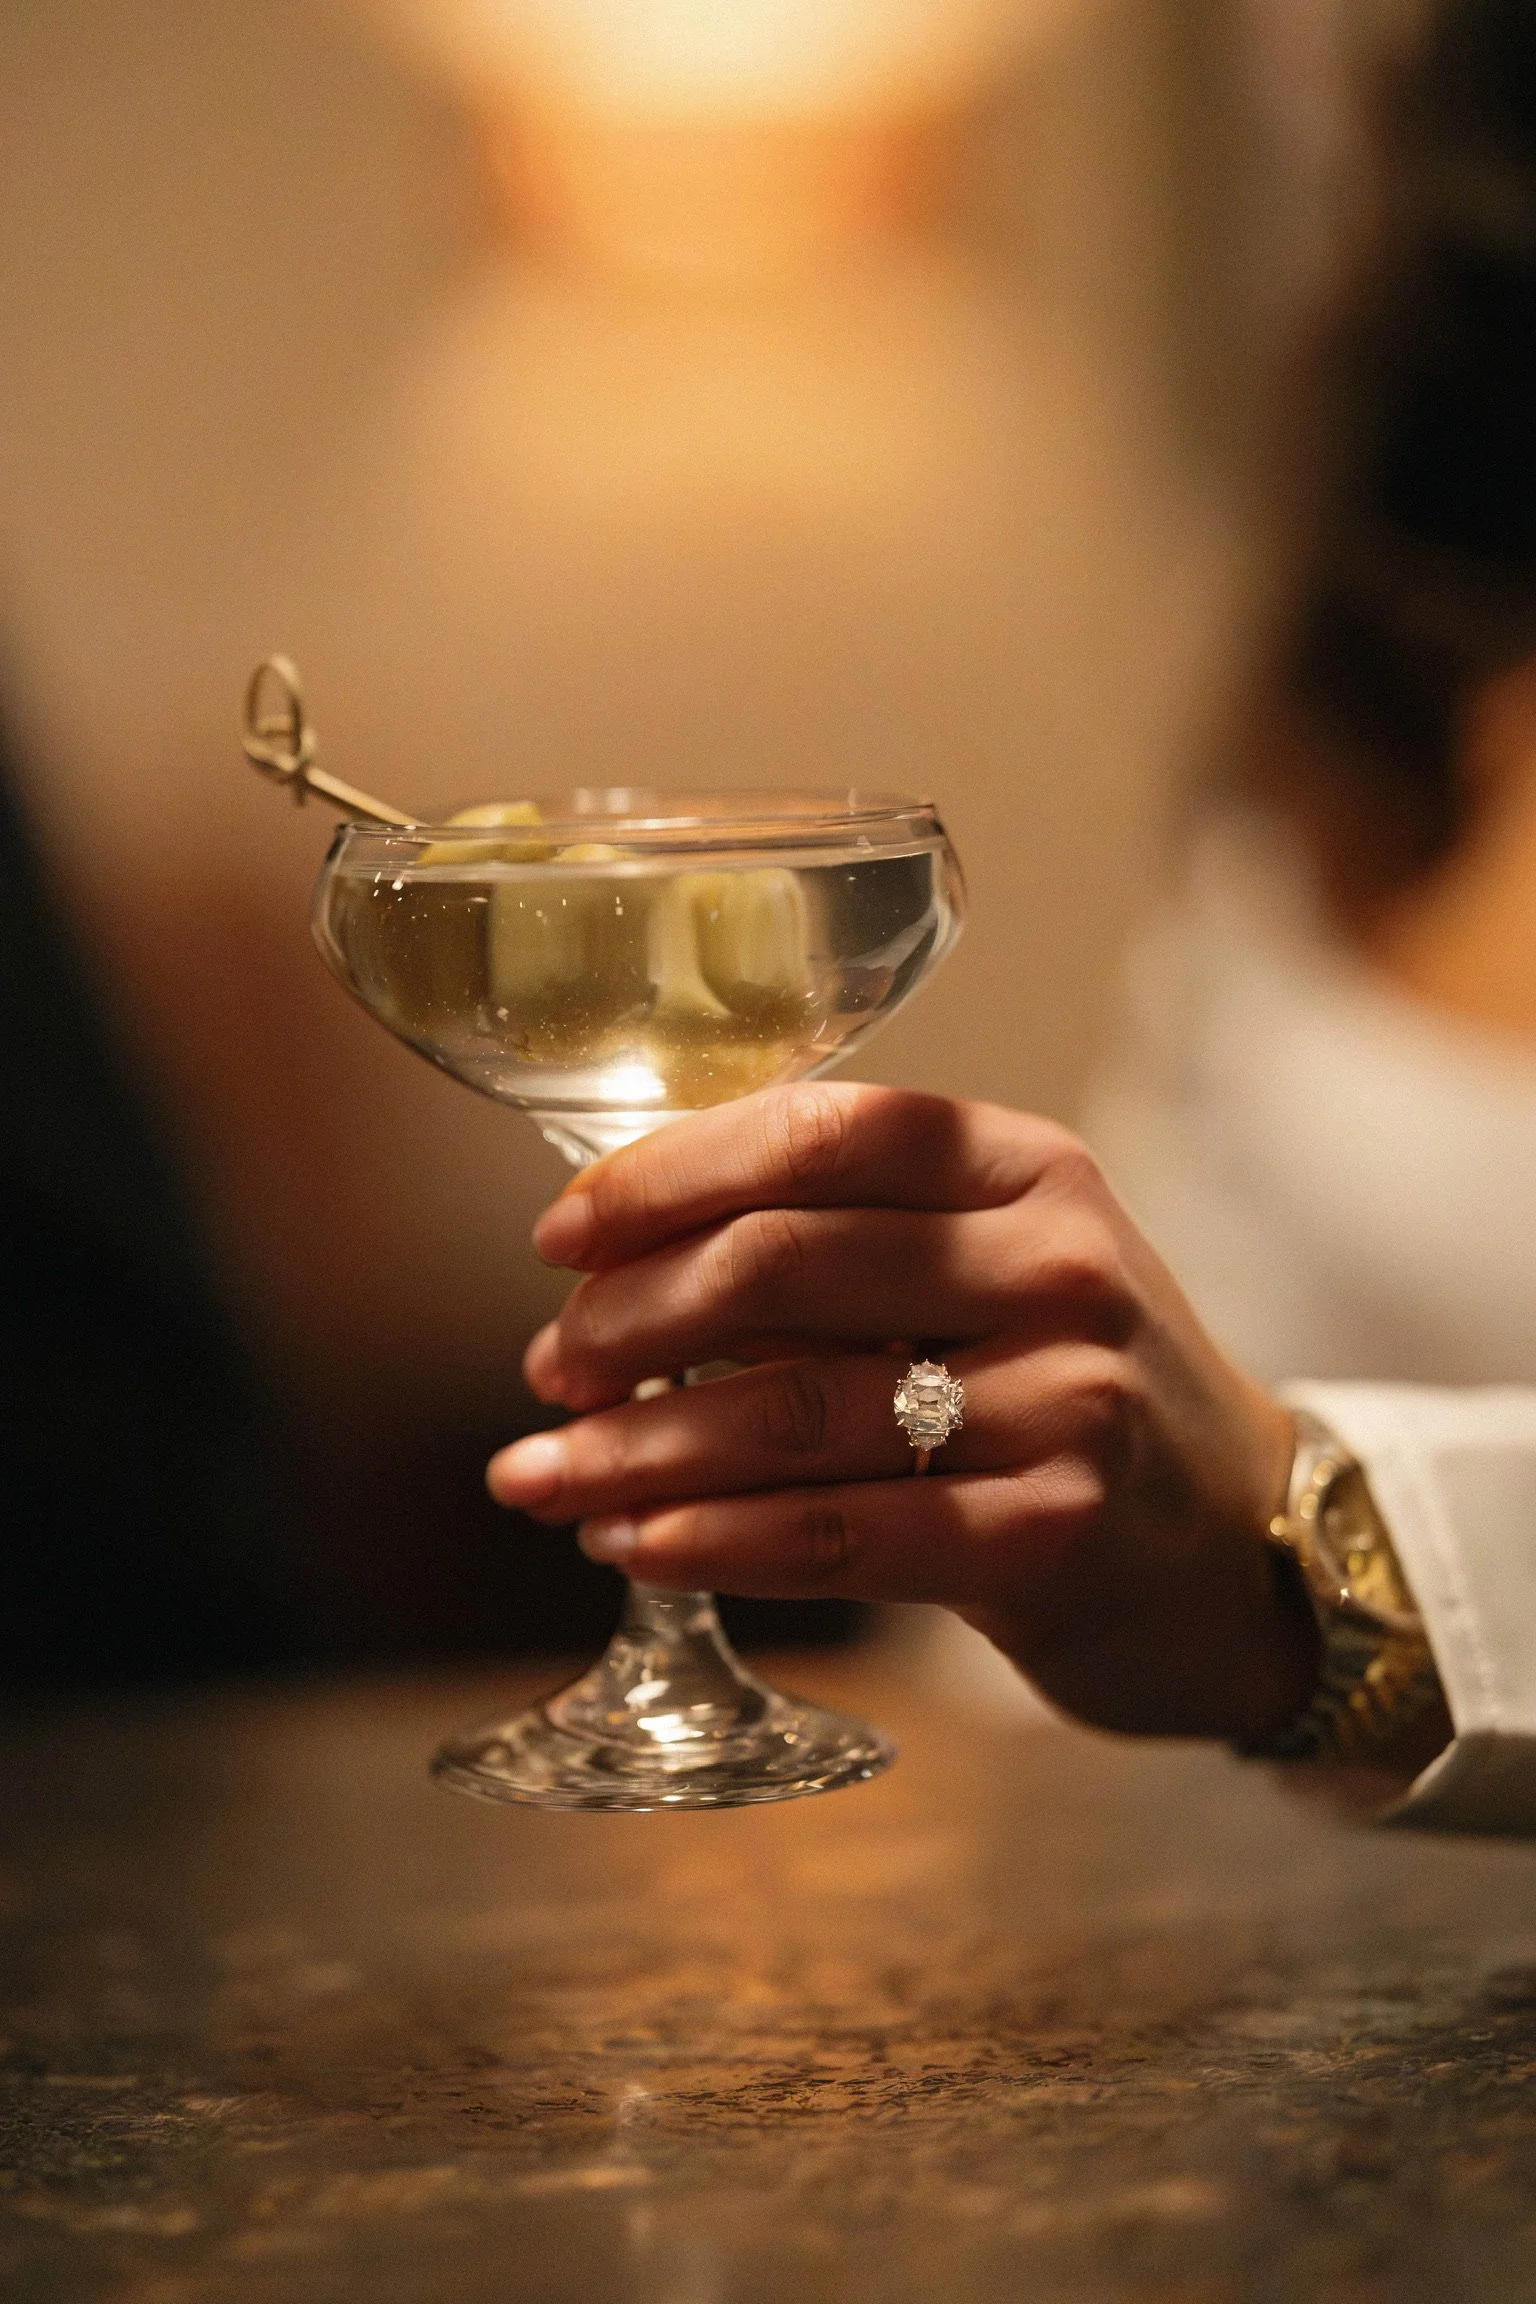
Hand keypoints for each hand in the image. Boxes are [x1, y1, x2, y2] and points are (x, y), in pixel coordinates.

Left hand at [489, 1084, 1313, 1743]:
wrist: (1243, 1545)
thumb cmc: (1073, 1390)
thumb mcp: (993, 1272)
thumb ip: (845, 1249)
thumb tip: (620, 1270)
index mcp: (1025, 1166)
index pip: (817, 1133)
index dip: (664, 1178)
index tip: (558, 1238)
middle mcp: (1056, 1262)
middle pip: (784, 1262)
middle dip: (628, 1319)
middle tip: (549, 1371)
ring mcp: (1069, 1398)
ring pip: (794, 1410)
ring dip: (637, 1447)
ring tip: (544, 1476)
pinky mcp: (1057, 1533)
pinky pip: (844, 1534)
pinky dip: (715, 1541)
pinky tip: (634, 1546)